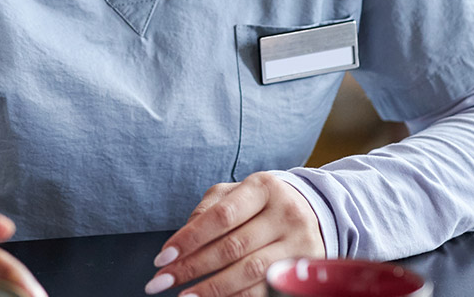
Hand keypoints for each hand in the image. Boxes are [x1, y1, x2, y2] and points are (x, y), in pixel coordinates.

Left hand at [144, 172, 323, 296]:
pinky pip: (266, 288)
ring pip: (250, 271)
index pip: (220, 216)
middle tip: (162, 281)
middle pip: (233, 247)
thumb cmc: (261, 203)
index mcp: (263, 188)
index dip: (189, 239)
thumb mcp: (235, 194)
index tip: (163, 257)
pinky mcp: (305, 267)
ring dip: (213, 288)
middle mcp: (286, 214)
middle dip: (193, 267)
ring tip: (185, 296)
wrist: (311, 211)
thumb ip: (207, 210)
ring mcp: (299, 243)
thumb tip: (182, 239)